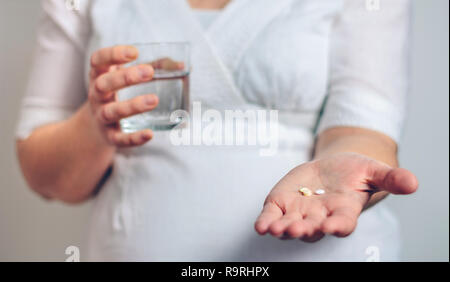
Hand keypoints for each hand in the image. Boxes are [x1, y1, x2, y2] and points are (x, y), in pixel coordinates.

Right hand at [87, 45, 157, 146]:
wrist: (95, 127)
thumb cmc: (117, 93)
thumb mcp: (127, 77)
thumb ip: (153, 67)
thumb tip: (182, 65)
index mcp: (99, 75)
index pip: (98, 60)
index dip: (113, 54)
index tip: (135, 52)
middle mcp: (96, 95)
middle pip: (104, 84)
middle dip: (125, 77)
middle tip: (149, 72)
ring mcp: (101, 116)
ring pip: (112, 111)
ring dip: (132, 106)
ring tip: (154, 100)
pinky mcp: (109, 136)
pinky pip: (120, 138)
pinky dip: (134, 138)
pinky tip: (149, 134)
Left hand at [254, 152, 417, 241]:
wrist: (331, 169)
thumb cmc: (354, 172)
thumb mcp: (372, 170)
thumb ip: (389, 178)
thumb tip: (413, 182)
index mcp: (344, 212)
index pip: (342, 224)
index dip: (338, 226)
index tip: (333, 226)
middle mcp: (320, 217)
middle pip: (313, 230)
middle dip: (305, 230)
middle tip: (299, 229)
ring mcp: (299, 212)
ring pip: (290, 226)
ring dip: (283, 229)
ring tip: (275, 228)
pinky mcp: (281, 204)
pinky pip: (272, 216)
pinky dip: (266, 222)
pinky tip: (261, 226)